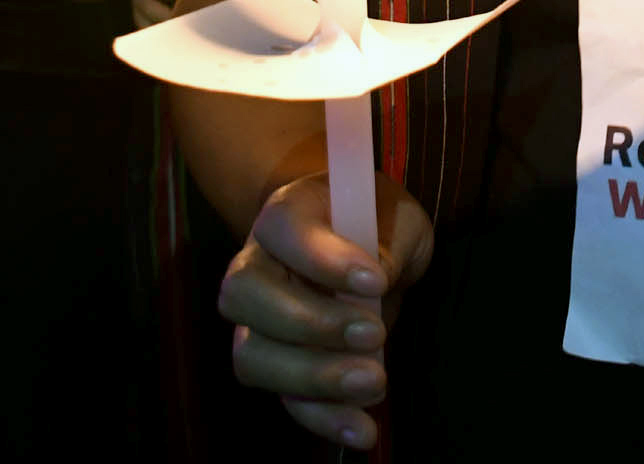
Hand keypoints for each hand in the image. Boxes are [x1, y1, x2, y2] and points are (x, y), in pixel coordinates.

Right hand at [219, 171, 434, 449]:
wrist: (368, 249)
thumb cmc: (381, 225)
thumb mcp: (399, 219)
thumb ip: (389, 243)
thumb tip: (377, 281)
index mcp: (286, 214)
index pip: (282, 228)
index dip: (323, 258)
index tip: (375, 280)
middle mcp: (256, 265)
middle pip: (245, 295)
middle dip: (310, 322)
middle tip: (374, 333)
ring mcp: (256, 321)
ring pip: (252, 355)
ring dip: (313, 377)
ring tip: (375, 381)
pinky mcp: (277, 367)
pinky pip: (284, 399)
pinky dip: (323, 418)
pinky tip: (363, 429)